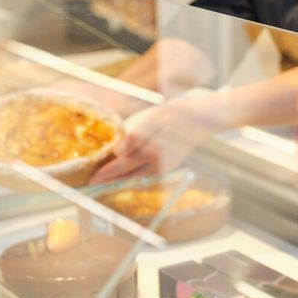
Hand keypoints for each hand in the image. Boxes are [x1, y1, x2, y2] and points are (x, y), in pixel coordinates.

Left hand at [89, 97, 221, 183]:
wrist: (206, 117)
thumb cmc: (181, 113)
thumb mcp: (156, 118)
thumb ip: (137, 136)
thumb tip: (118, 152)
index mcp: (152, 153)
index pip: (122, 166)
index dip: (105, 174)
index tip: (90, 181)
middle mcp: (158, 164)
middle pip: (127, 175)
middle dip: (109, 180)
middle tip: (92, 184)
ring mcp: (164, 165)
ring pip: (136, 176)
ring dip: (120, 179)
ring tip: (104, 180)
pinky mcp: (169, 163)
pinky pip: (146, 173)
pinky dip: (133, 174)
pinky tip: (126, 173)